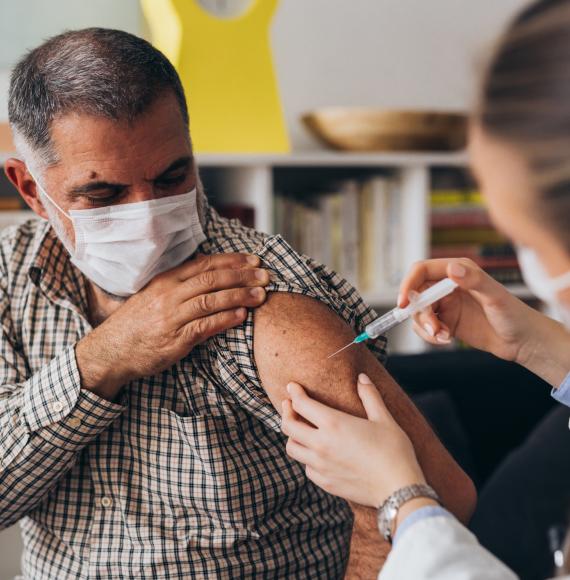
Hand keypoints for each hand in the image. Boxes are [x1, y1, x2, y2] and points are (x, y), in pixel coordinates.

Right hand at [76, 253, 268, 398]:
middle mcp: (169, 295)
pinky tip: (242, 315)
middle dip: (243, 276)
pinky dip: (225, 319)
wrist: (111, 351)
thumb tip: (211, 271)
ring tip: (261, 295)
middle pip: (212, 279)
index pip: (205, 264)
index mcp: (166, 280)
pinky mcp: (174, 340)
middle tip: (266, 275)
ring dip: (240, 296)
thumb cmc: (137, 323)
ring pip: (211, 300)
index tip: (254, 260)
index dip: (232, 261)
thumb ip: (180, 283)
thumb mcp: (154, 295)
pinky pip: (204, 326)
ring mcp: (171, 317)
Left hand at [281, 374, 425, 508]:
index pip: (302, 404)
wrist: (398, 490)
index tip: (292, 386)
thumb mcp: (384, 419)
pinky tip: (316, 453)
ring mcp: (320, 466)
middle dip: (286, 411)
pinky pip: (306, 467)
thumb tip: (362, 377)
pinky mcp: (325, 483)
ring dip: (292, 436)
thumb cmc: (394, 452)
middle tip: (289, 404)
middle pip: (289, 426)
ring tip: (299, 429)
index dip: (294, 393)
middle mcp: (321, 444)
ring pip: (292, 448)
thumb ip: (370, 396)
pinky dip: (306, 457)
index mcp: (333, 424)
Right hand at [399, 258, 542, 362]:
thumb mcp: (495, 296)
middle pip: (416, 294)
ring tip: (443, 337)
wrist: (523, 341)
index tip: (403, 303)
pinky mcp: (445, 322)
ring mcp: (445, 305)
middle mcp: (447, 286)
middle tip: (433, 328)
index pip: (421, 271)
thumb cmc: (514, 315)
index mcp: (457, 271)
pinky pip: (425, 328)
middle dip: (420, 313)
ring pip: (418, 313)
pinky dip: (430, 336)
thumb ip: (473, 280)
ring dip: (425, 327)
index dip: (408, 284)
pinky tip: (447, 340)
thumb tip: (451, 267)